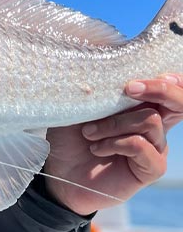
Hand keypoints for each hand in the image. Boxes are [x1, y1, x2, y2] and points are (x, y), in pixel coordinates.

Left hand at [44, 74, 182, 213]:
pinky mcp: (150, 168)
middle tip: (129, 88)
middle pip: (178, 101)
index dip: (166, 78)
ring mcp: (154, 146)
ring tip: (89, 133)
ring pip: (150, 119)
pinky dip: (116, 143)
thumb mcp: (77, 107)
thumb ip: (95, 87)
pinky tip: (98, 148)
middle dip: (159, 89)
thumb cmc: (69, 138)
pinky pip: (142, 145)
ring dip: (114, 123)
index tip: (137, 74)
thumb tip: (100, 56)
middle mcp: (153, 124)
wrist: (60, 174)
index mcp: (139, 105)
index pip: (170, 86)